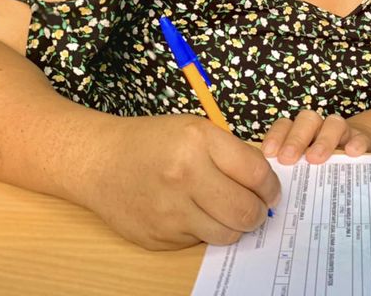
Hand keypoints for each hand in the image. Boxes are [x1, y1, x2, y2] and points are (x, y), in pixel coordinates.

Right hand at [81, 114, 280, 249]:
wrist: (99, 162)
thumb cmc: (152, 142)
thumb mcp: (195, 130)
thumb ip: (232, 154)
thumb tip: (267, 186)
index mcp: (198, 141)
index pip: (256, 173)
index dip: (271, 186)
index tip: (271, 191)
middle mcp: (184, 176)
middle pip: (246, 211)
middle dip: (259, 213)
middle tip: (256, 208)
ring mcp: (170, 211)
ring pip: (226, 234)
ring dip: (234, 226)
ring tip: (226, 212)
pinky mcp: (159, 237)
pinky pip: (198, 242)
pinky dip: (203, 230)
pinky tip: (190, 213)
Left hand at [260, 109, 370, 164]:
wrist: (358, 154)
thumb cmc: (324, 166)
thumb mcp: (305, 170)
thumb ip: (290, 175)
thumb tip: (270, 196)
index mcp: (300, 134)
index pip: (285, 125)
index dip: (276, 136)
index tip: (269, 154)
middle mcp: (320, 128)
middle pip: (307, 120)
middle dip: (296, 139)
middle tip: (288, 159)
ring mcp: (343, 132)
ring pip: (333, 123)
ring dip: (323, 140)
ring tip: (315, 159)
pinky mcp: (364, 140)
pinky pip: (361, 136)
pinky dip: (356, 142)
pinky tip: (351, 153)